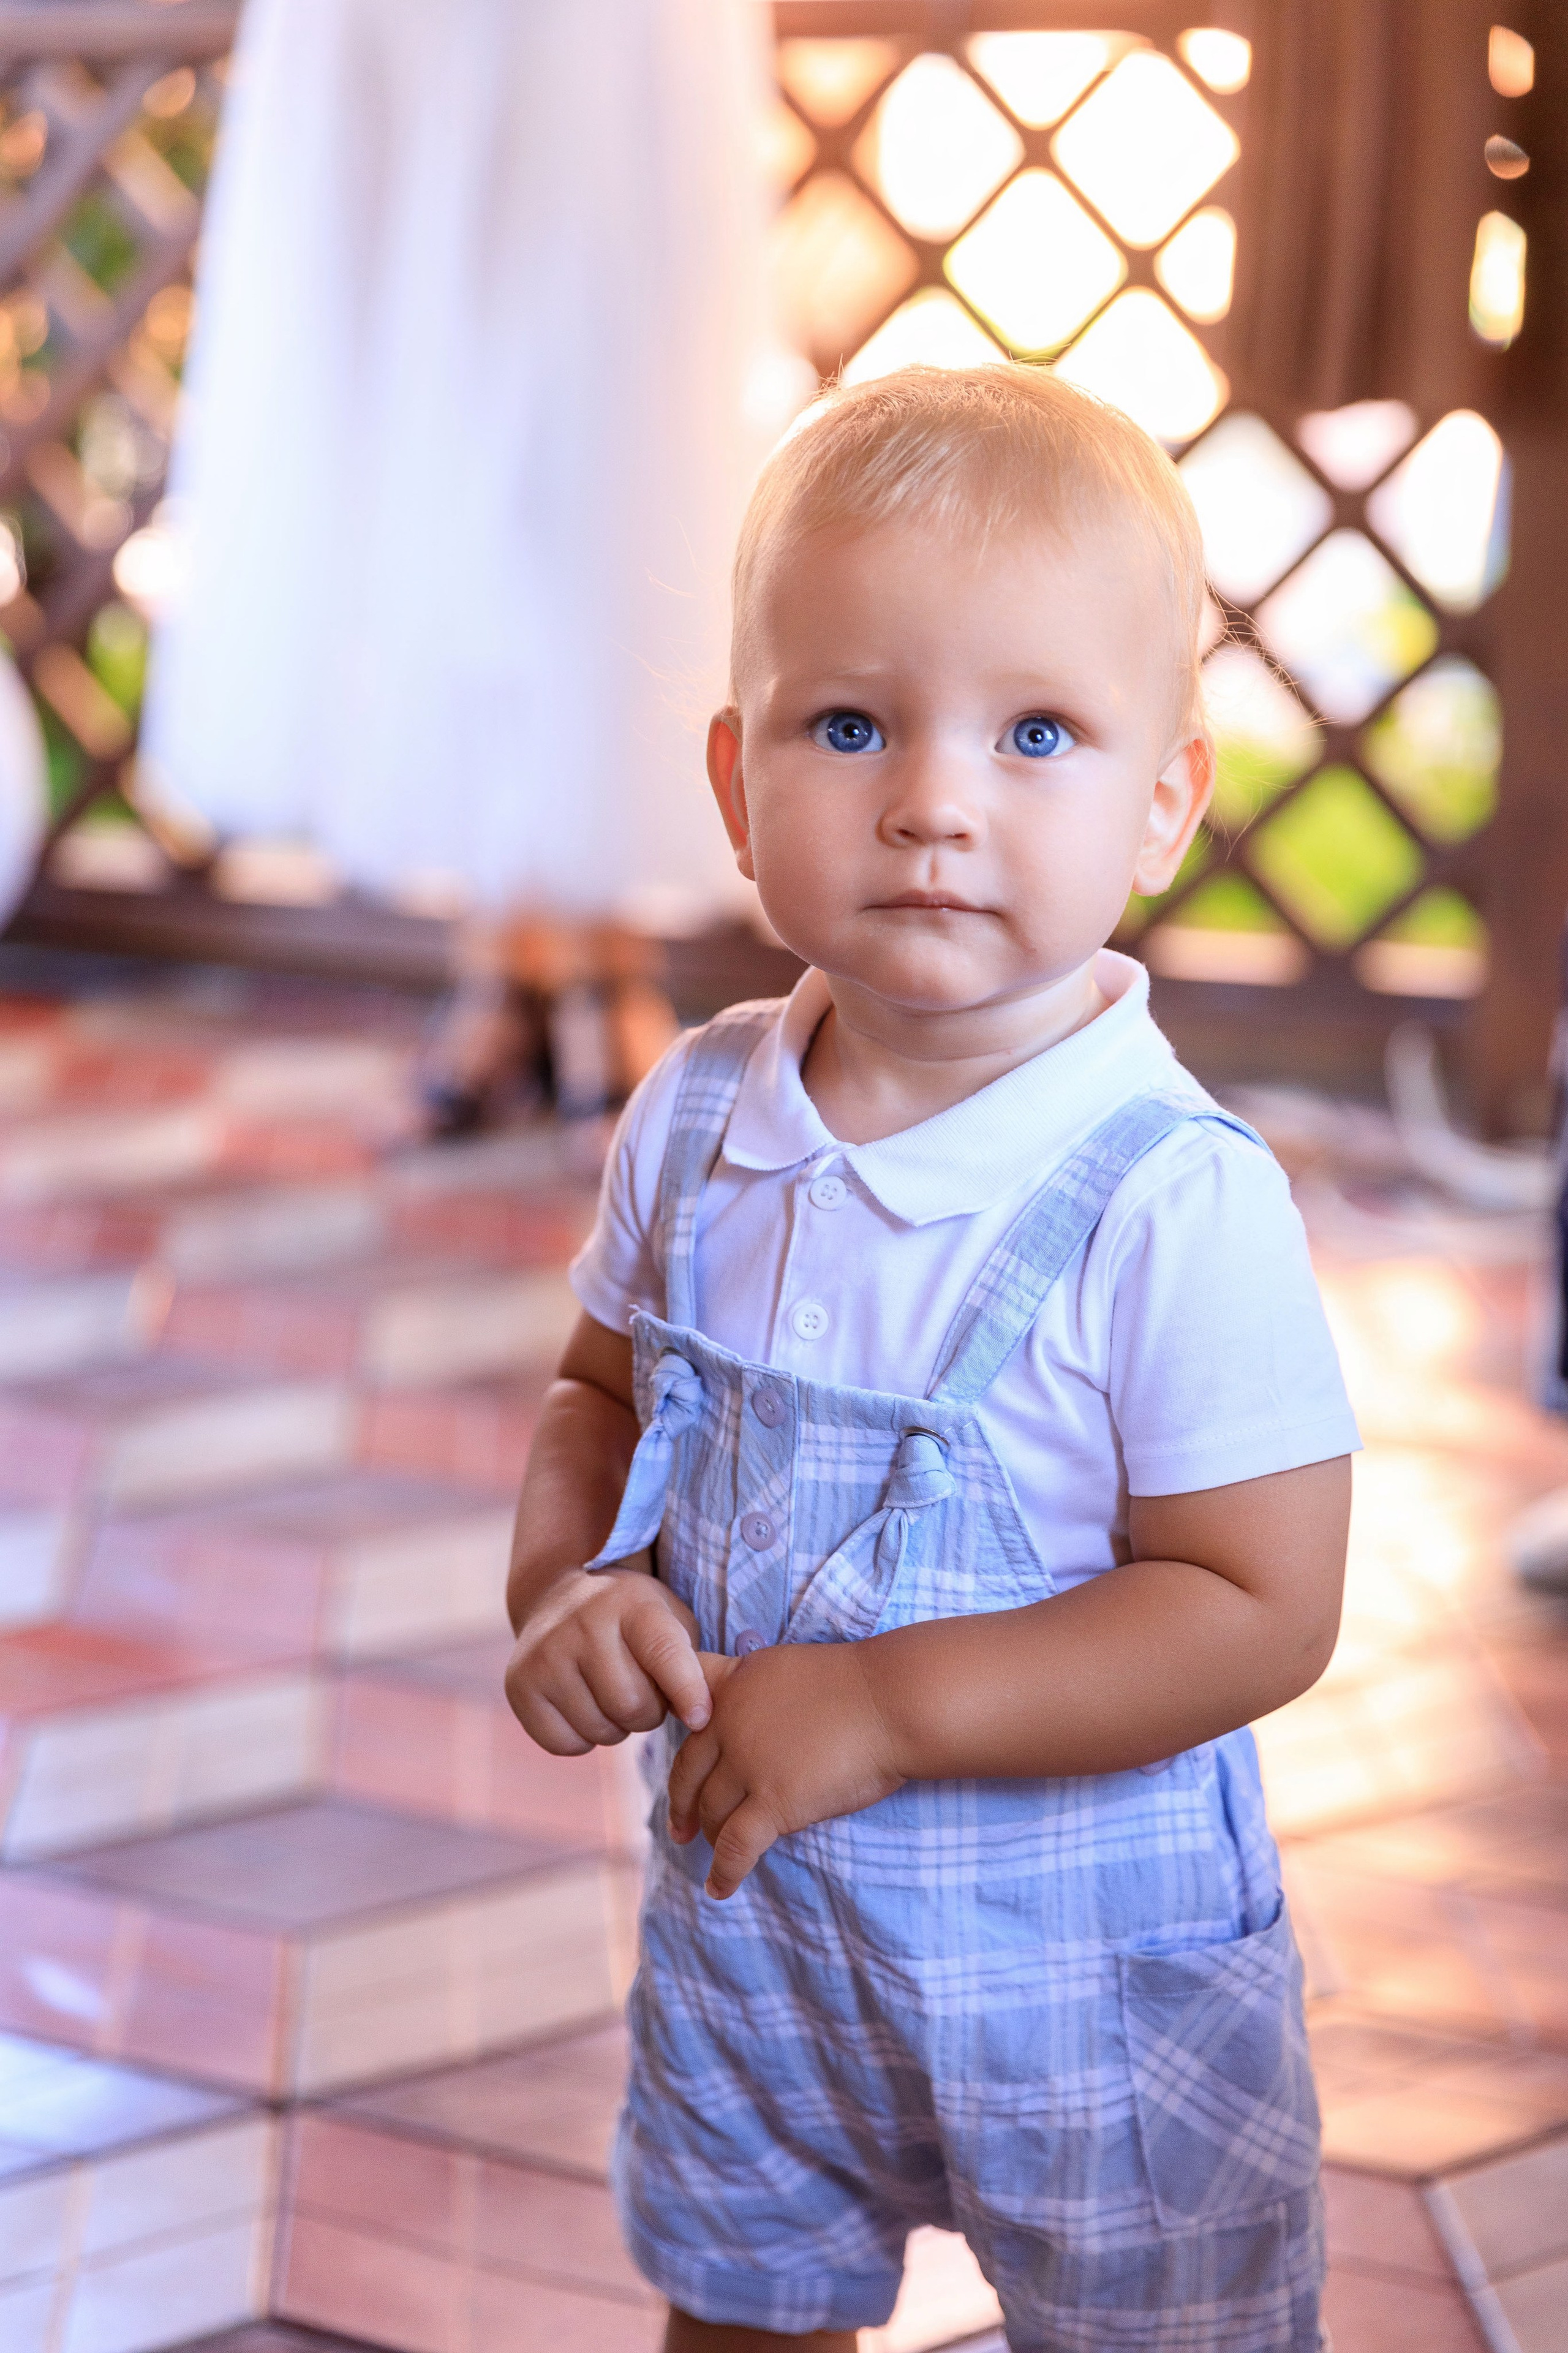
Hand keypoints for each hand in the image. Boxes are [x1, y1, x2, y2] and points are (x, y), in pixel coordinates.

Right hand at [505, 1560, 709, 1754]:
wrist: (558, 1599)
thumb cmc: (631, 1621)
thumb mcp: (669, 1619)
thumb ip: (693, 1663)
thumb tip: (699, 1718)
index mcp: (632, 1603)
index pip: (664, 1653)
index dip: (688, 1692)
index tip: (701, 1719)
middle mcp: (583, 1622)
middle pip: (633, 1706)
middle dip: (648, 1712)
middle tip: (641, 1690)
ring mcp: (545, 1653)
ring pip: (601, 1730)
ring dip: (616, 1727)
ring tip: (609, 1693)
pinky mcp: (519, 1685)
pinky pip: (566, 1744)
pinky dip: (582, 1738)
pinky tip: (582, 1705)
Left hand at [667, 1640, 904, 1899]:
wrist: (891, 1701)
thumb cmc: (857, 1684)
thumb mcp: (788, 1665)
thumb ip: (755, 1688)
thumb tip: (746, 1719)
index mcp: (734, 1686)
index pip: (685, 1713)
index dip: (680, 1741)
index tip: (680, 1770)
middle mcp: (729, 1724)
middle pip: (689, 1773)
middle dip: (683, 1804)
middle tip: (681, 1828)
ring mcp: (748, 1765)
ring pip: (712, 1812)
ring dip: (710, 1837)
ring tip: (714, 1853)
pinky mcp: (772, 1803)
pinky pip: (735, 1846)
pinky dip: (724, 1871)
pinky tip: (719, 1888)